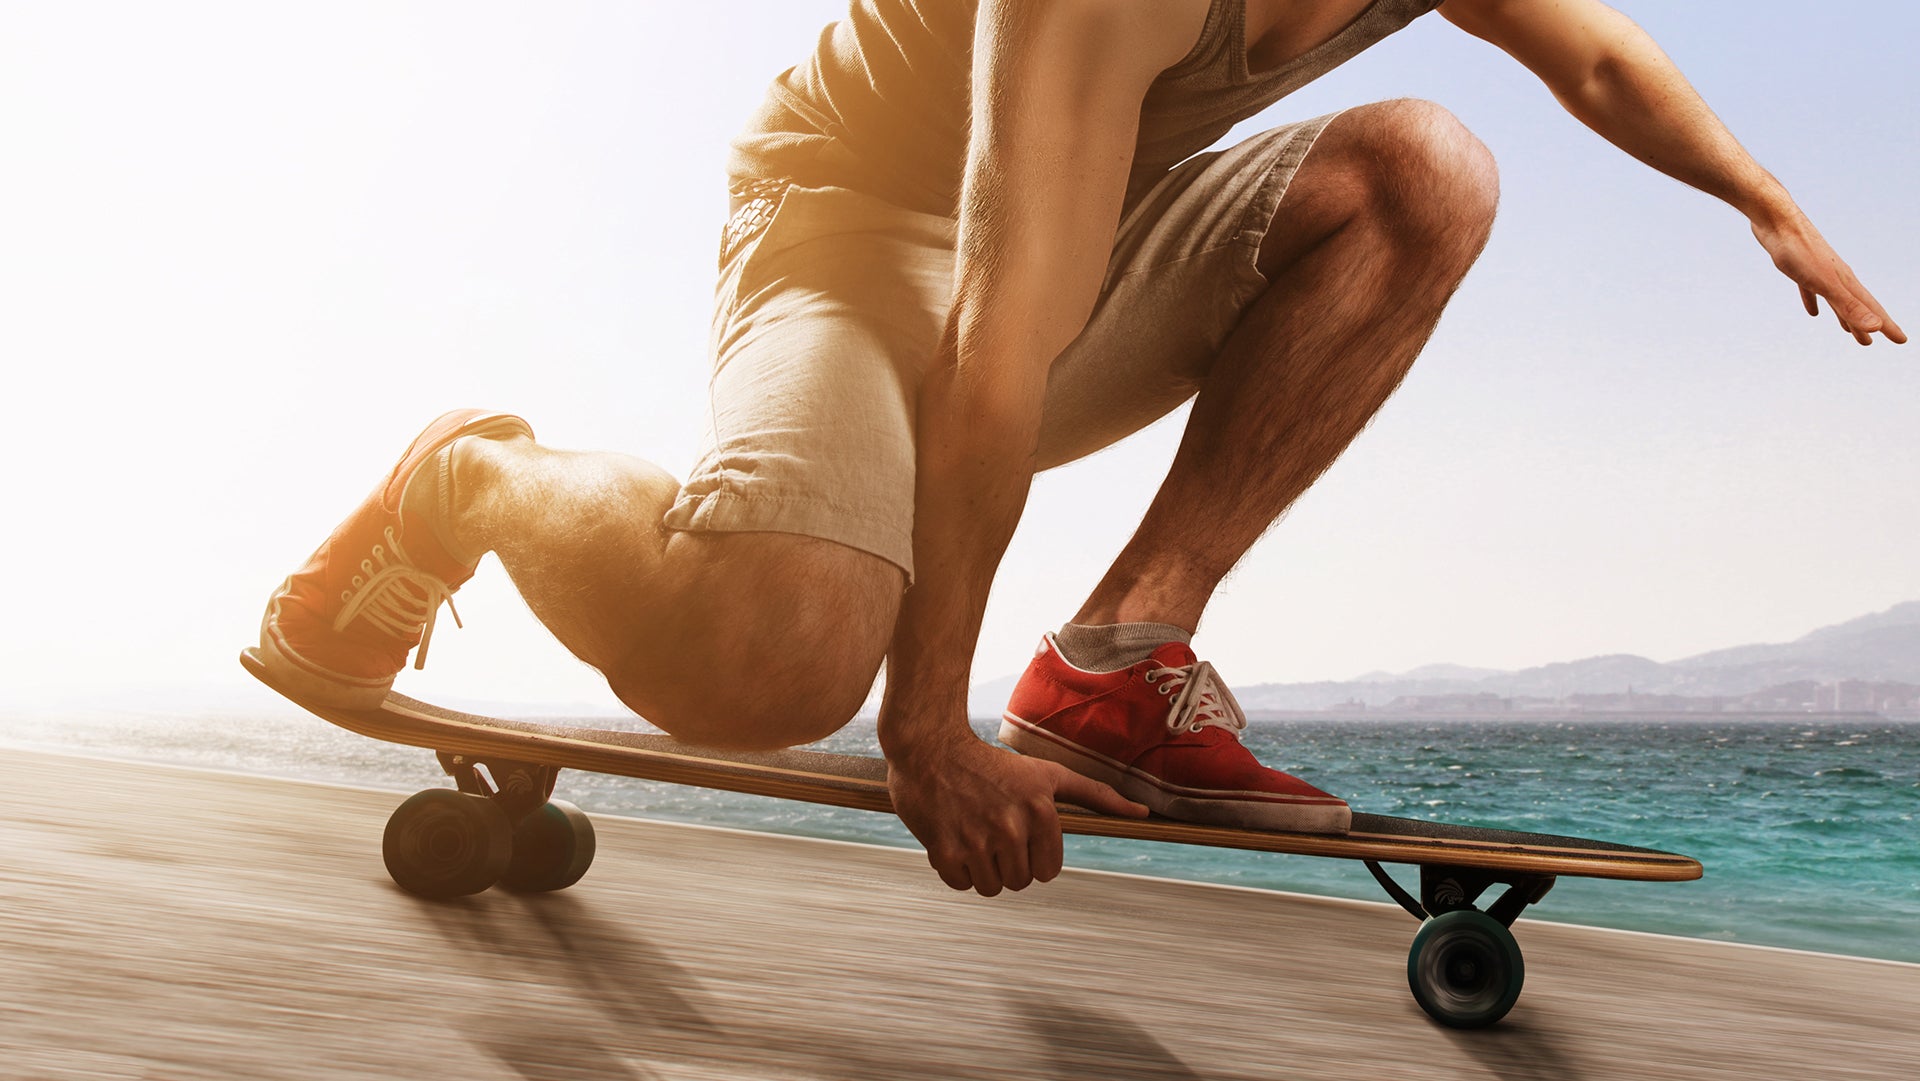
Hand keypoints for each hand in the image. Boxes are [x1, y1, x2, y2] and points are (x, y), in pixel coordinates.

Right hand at [886, 731, 1147, 895]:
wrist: (932, 748)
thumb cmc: (994, 763)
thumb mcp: (1049, 774)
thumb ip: (1097, 795)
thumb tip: (1143, 815)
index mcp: (1041, 813)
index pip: (1047, 872)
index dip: (1032, 857)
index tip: (1017, 834)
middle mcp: (1012, 829)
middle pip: (1018, 881)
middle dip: (1006, 863)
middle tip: (991, 831)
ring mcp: (977, 841)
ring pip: (990, 888)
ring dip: (981, 869)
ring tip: (973, 835)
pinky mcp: (944, 850)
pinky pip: (959, 884)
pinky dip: (955, 869)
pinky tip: (952, 839)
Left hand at [1752, 211, 1905, 345]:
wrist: (1776, 220)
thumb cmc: (1799, 251)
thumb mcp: (1825, 284)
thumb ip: (1849, 306)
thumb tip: (1875, 327)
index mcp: (1846, 282)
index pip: (1872, 310)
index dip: (1887, 327)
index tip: (1901, 341)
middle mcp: (1837, 276)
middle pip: (1856, 306)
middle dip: (1866, 325)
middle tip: (1871, 344)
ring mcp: (1819, 271)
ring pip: (1836, 300)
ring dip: (1843, 317)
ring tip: (1848, 332)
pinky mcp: (1798, 268)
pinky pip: (1811, 290)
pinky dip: (1814, 302)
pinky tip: (1813, 312)